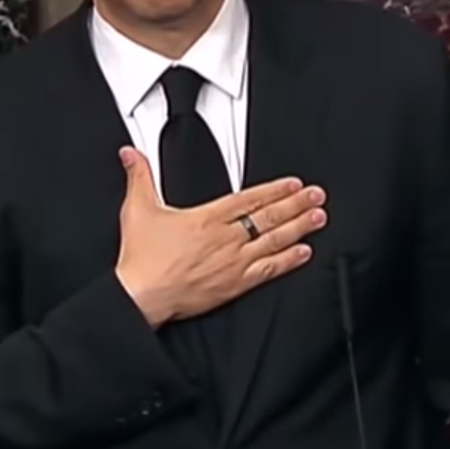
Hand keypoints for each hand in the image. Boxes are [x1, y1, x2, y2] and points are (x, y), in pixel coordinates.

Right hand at [113, 146, 327, 327]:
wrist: (141, 295)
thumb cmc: (141, 259)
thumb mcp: (137, 209)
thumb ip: (140, 177)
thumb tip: (131, 153)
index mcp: (207, 218)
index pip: (249, 199)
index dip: (275, 190)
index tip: (294, 183)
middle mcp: (225, 239)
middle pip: (268, 217)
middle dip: (296, 204)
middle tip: (317, 196)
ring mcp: (233, 262)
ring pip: (274, 241)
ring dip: (299, 228)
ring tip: (318, 218)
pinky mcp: (234, 285)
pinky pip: (268, 270)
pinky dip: (288, 260)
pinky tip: (303, 253)